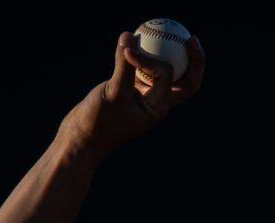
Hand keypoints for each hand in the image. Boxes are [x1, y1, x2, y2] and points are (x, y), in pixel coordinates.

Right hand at [59, 30, 204, 157]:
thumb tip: (130, 36)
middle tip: (190, 38)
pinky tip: (132, 38)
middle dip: (193, 60)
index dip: (152, 57)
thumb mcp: (112, 93)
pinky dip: (139, 54)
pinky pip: (141, 68)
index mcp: (158, 107)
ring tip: (162, 31)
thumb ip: (123, 65)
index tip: (130, 52)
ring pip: (162, 71)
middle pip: (185, 80)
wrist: (81, 140)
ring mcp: (144, 97)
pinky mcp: (130, 91)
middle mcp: (156, 102)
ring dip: (163, 53)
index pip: (167, 74)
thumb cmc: (98, 122)